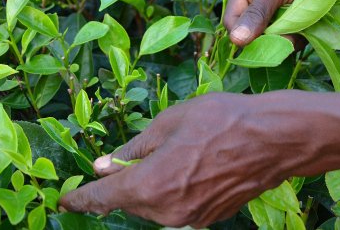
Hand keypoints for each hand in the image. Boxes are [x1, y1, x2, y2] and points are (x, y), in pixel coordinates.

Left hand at [59, 92, 292, 227]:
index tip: (65, 200)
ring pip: (156, 205)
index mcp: (150, 185)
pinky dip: (175, 190)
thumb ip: (135, 147)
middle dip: (125, 183)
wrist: (274, 139)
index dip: (80, 198)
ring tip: (176, 156)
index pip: (103, 198)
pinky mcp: (211, 218)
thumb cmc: (221, 121)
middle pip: (131, 201)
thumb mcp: (171, 122)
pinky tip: (194, 166)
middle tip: (135, 157)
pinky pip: (179, 206)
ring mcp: (191, 218)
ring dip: (153, 186)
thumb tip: (106, 164)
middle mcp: (166, 211)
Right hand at [224, 0, 338, 45]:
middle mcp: (255, 7)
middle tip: (291, 23)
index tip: (266, 35)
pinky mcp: (290, 26)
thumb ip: (257, 12)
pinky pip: (288, 43)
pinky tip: (310, 23)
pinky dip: (300, 38)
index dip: (244, 35)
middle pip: (251, 37)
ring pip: (272, 43)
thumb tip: (236, 39)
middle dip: (271, 37)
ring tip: (304, 18)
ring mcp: (273, 18)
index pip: (232, 24)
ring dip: (289, 37)